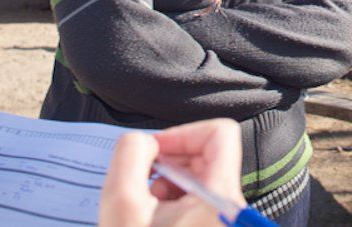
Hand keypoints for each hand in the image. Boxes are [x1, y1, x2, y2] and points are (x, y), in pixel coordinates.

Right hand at [99, 119, 244, 226]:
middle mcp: (230, 207)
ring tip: (145, 204)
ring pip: (199, 177)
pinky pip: (196, 198)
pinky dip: (171, 199)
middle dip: (170, 158)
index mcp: (220, 196)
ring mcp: (223, 219)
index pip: (221, 133)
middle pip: (208, 154)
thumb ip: (130, 154)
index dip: (183, 133)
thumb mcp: (121, 202)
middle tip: (142, 176)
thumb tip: (142, 141)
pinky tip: (151, 217)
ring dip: (167, 181)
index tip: (156, 149)